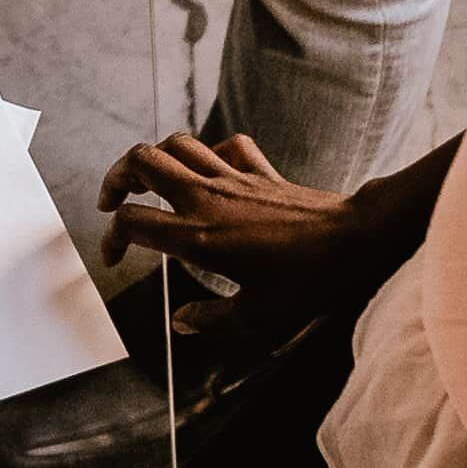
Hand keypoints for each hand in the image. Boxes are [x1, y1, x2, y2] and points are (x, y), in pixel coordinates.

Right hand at [95, 126, 360, 309]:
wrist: (356, 241)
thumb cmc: (308, 283)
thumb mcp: (257, 319)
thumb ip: (212, 322)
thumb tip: (183, 324)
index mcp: (198, 237)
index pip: (133, 223)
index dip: (111, 239)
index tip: (114, 257)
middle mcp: (206, 199)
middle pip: (142, 162)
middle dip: (117, 178)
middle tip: (113, 202)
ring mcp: (232, 179)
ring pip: (176, 143)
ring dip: (154, 157)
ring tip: (147, 180)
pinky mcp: (258, 171)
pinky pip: (224, 146)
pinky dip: (208, 154)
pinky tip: (209, 173)